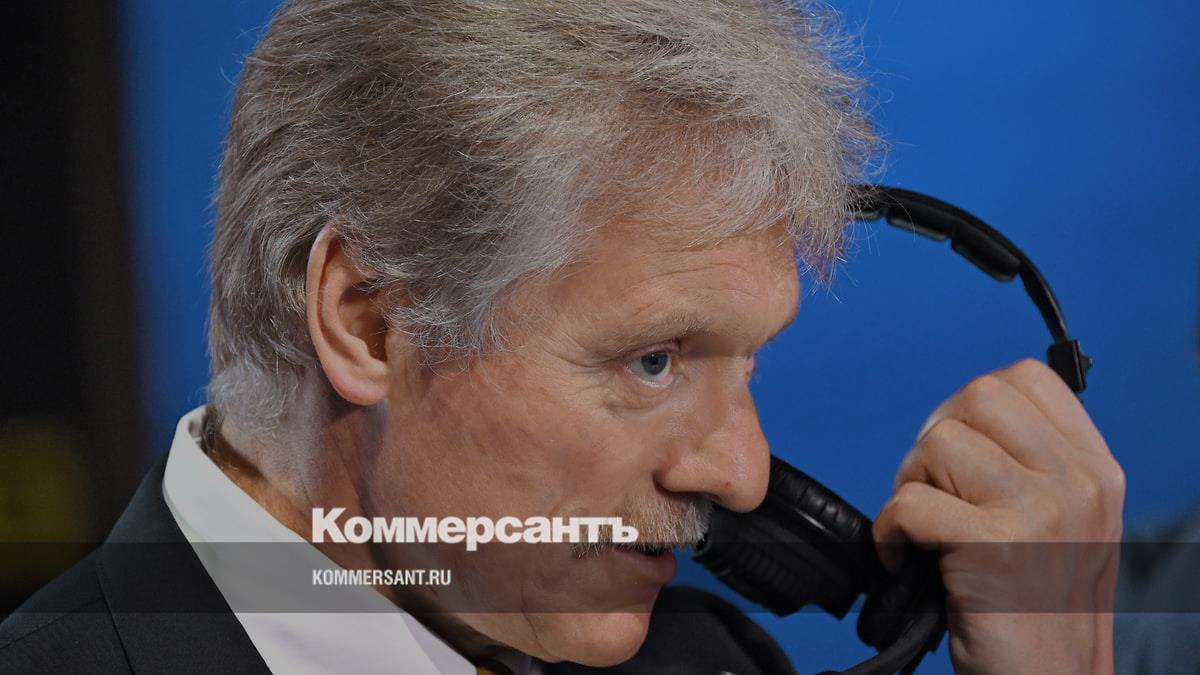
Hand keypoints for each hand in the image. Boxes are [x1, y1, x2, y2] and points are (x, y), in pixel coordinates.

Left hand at [873, 359, 1123, 674]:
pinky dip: (889, 531)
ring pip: (938, 443)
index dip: (973, 406)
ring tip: (927, 531)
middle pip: (976, 397)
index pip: (1027, 378)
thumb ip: (1031, 463)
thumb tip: (960, 413)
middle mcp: (1078, 483)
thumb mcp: (1063, 523)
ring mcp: (1042, 512)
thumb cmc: (1036, 606)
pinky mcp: (996, 546)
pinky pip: (910, 503)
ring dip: (912, 485)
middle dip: (936, 439)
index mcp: (1095, 469)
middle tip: (934, 491)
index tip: (959, 455)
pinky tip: (907, 559)